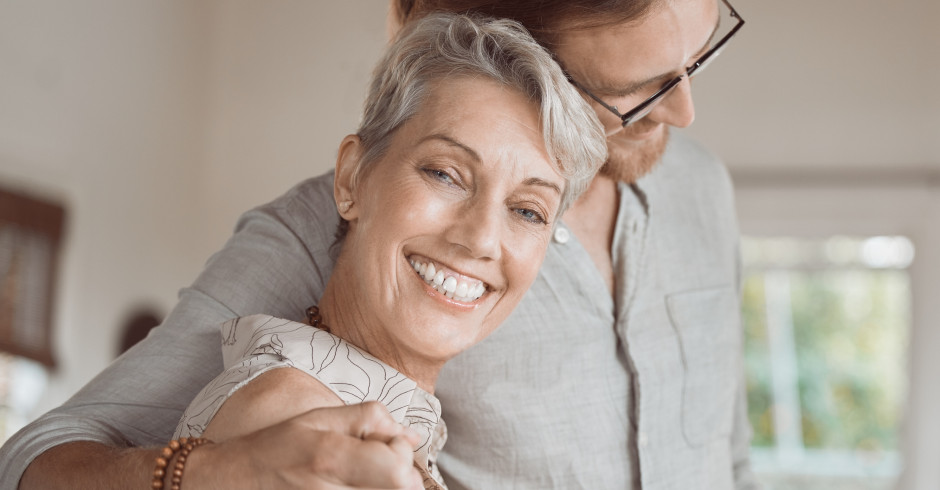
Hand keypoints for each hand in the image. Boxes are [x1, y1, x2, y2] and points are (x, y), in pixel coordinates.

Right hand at [187, 402, 424, 488]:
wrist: (235, 483)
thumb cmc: (277, 448)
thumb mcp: (319, 418)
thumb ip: (370, 420)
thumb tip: (411, 435)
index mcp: (332, 459)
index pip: (399, 471)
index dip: (402, 456)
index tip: (389, 446)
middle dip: (398, 475)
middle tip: (376, 463)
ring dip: (384, 485)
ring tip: (361, 474)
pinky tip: (352, 484)